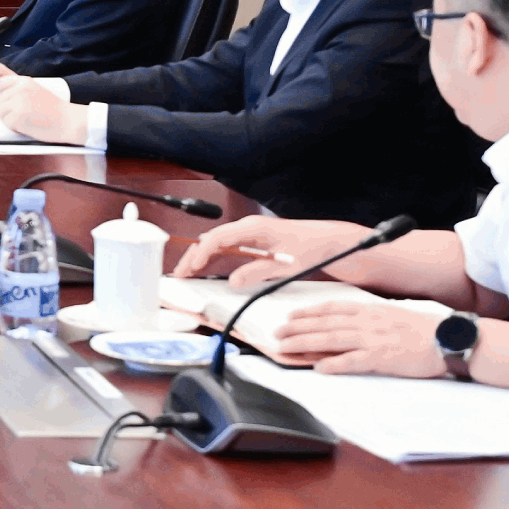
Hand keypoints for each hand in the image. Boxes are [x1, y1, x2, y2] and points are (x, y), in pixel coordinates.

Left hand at [0, 75, 80, 141]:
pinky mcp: (18, 115)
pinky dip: (15, 127)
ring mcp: (18, 101)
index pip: (0, 84)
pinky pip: (6, 122)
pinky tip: (29, 125)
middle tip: (25, 114)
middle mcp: (20, 88)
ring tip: (28, 119)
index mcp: (24, 81)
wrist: (70, 121)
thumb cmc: (54, 111)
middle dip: (6, 109)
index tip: (12, 103)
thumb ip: (14, 94)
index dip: (2, 95)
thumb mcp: (34, 94)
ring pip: (0, 111)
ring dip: (10, 119)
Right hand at [173, 215, 373, 285]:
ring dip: (200, 257)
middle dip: (193, 256)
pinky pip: (226, 247)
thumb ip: (257, 272)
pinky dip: (212, 257)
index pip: (217, 238)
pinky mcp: (252, 241)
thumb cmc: (310, 247)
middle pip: (211, 239)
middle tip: (180, 274)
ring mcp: (248, 233)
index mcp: (253, 228)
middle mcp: (247, 228)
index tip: (191, 268)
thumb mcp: (285, 264)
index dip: (201, 253)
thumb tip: (233, 281)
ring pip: (215, 243)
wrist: (329, 241)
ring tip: (186, 273)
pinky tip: (205, 268)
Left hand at [270, 297, 446, 376]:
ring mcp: (374, 339)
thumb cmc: (423, 330)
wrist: (449, 338)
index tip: (290, 315)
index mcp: (370, 310)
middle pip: (324, 323)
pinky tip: (319, 367)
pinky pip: (354, 360)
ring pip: (331, 339)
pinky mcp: (383, 357)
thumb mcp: (392, 316)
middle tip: (276, 332)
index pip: (332, 308)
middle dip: (297, 327)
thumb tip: (346, 325)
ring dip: (305, 342)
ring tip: (284, 347)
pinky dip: (335, 363)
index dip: (308, 312)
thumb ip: (369, 319)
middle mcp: (367, 322)